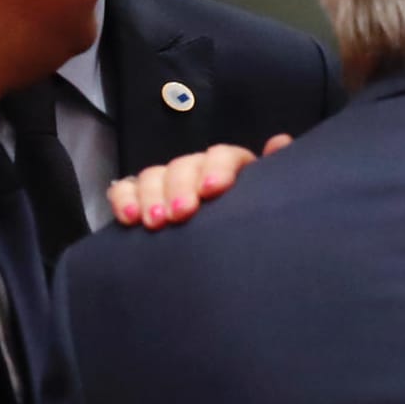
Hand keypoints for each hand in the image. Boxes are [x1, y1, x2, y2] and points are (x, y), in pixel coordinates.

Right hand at [107, 133, 289, 229]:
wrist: (223, 262)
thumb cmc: (248, 225)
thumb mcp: (265, 199)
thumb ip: (273, 174)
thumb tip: (280, 141)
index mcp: (231, 168)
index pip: (223, 155)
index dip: (217, 168)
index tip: (212, 190)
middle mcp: (198, 170)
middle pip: (185, 165)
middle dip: (180, 188)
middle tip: (181, 214)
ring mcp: (167, 183)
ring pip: (154, 174)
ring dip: (151, 196)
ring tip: (155, 223)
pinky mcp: (140, 198)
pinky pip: (125, 188)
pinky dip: (124, 199)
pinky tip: (129, 219)